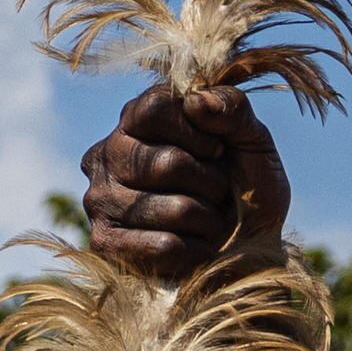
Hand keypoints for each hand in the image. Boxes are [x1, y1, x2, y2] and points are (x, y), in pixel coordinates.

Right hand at [81, 84, 284, 283]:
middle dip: (210, 181)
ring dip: (207, 218)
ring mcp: (98, 200)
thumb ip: (233, 110)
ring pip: (172, 208)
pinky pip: (163, 245)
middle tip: (216, 190)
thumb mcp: (252, 140)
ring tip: (207, 219)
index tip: (217, 149)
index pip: (153, 108)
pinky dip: (195, 249)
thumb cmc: (246, 188)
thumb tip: (197, 101)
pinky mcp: (103, 243)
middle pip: (165, 163)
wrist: (248, 249)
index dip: (196, 132)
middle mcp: (106, 156)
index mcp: (136, 121)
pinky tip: (193, 246)